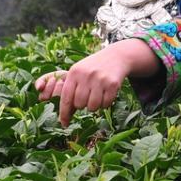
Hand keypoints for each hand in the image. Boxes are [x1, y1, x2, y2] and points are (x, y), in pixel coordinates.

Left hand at [34, 38, 159, 126]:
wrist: (116, 56)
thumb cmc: (93, 69)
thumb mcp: (79, 73)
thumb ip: (70, 91)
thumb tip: (64, 116)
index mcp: (74, 72)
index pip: (65, 98)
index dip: (64, 113)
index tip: (64, 123)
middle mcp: (86, 75)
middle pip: (79, 104)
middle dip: (82, 105)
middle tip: (88, 97)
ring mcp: (100, 79)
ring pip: (92, 107)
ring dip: (94, 106)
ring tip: (97, 96)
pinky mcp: (113, 84)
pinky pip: (105, 104)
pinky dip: (105, 103)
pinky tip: (106, 94)